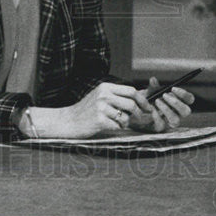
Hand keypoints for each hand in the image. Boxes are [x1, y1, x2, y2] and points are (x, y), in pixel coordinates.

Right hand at [21, 82, 147, 138]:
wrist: (67, 121)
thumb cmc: (87, 110)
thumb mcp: (102, 97)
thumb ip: (119, 96)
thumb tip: (143, 94)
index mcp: (106, 87)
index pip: (131, 90)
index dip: (143, 99)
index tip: (148, 107)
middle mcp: (103, 95)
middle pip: (131, 102)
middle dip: (140, 112)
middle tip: (142, 119)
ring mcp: (100, 107)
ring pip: (126, 116)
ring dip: (127, 123)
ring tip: (121, 124)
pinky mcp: (98, 120)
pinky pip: (117, 126)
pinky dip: (117, 129)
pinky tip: (110, 127)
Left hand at [128, 77, 194, 132]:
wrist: (138, 111)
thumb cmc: (148, 100)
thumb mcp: (151, 92)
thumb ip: (153, 87)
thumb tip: (153, 80)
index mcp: (179, 102)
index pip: (189, 99)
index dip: (184, 94)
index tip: (173, 88)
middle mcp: (177, 113)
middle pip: (186, 111)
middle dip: (176, 102)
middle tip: (165, 95)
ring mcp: (169, 122)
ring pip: (176, 120)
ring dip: (167, 109)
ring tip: (157, 101)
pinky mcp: (160, 128)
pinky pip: (162, 125)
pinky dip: (157, 117)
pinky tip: (152, 111)